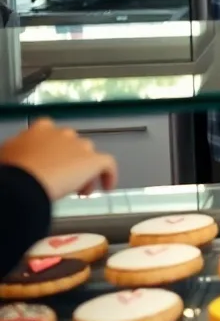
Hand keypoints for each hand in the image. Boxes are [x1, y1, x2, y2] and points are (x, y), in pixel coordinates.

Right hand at [0, 118, 116, 199]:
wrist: (24, 181)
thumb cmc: (11, 171)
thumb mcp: (6, 156)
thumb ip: (18, 153)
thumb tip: (20, 158)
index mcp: (40, 129)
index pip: (50, 132)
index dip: (52, 149)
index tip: (47, 163)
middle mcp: (63, 133)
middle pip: (72, 145)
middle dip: (69, 162)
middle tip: (62, 181)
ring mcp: (80, 146)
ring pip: (88, 156)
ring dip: (85, 171)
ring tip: (78, 190)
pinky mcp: (94, 160)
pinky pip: (107, 165)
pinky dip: (109, 175)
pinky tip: (107, 188)